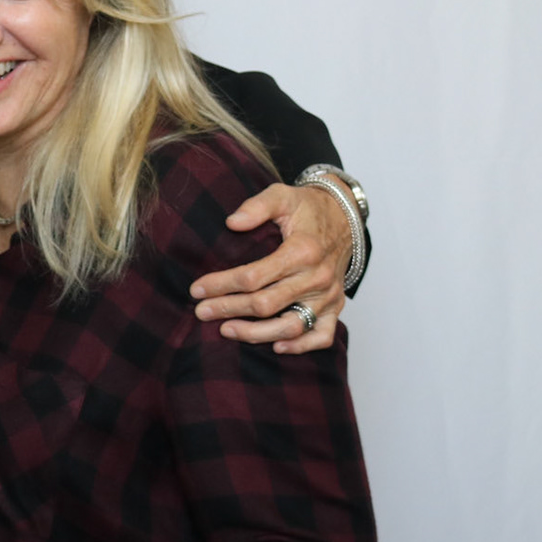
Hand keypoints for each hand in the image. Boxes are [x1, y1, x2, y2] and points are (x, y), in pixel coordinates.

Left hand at [188, 182, 351, 353]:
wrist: (344, 216)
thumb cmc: (308, 208)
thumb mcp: (282, 195)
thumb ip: (257, 206)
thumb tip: (232, 222)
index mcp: (303, 250)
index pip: (254, 276)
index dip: (222, 285)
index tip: (197, 290)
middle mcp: (317, 277)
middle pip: (266, 304)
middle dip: (229, 309)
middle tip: (201, 312)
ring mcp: (328, 295)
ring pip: (291, 326)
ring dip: (256, 334)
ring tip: (226, 330)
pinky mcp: (336, 306)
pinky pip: (322, 335)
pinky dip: (301, 346)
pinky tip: (276, 347)